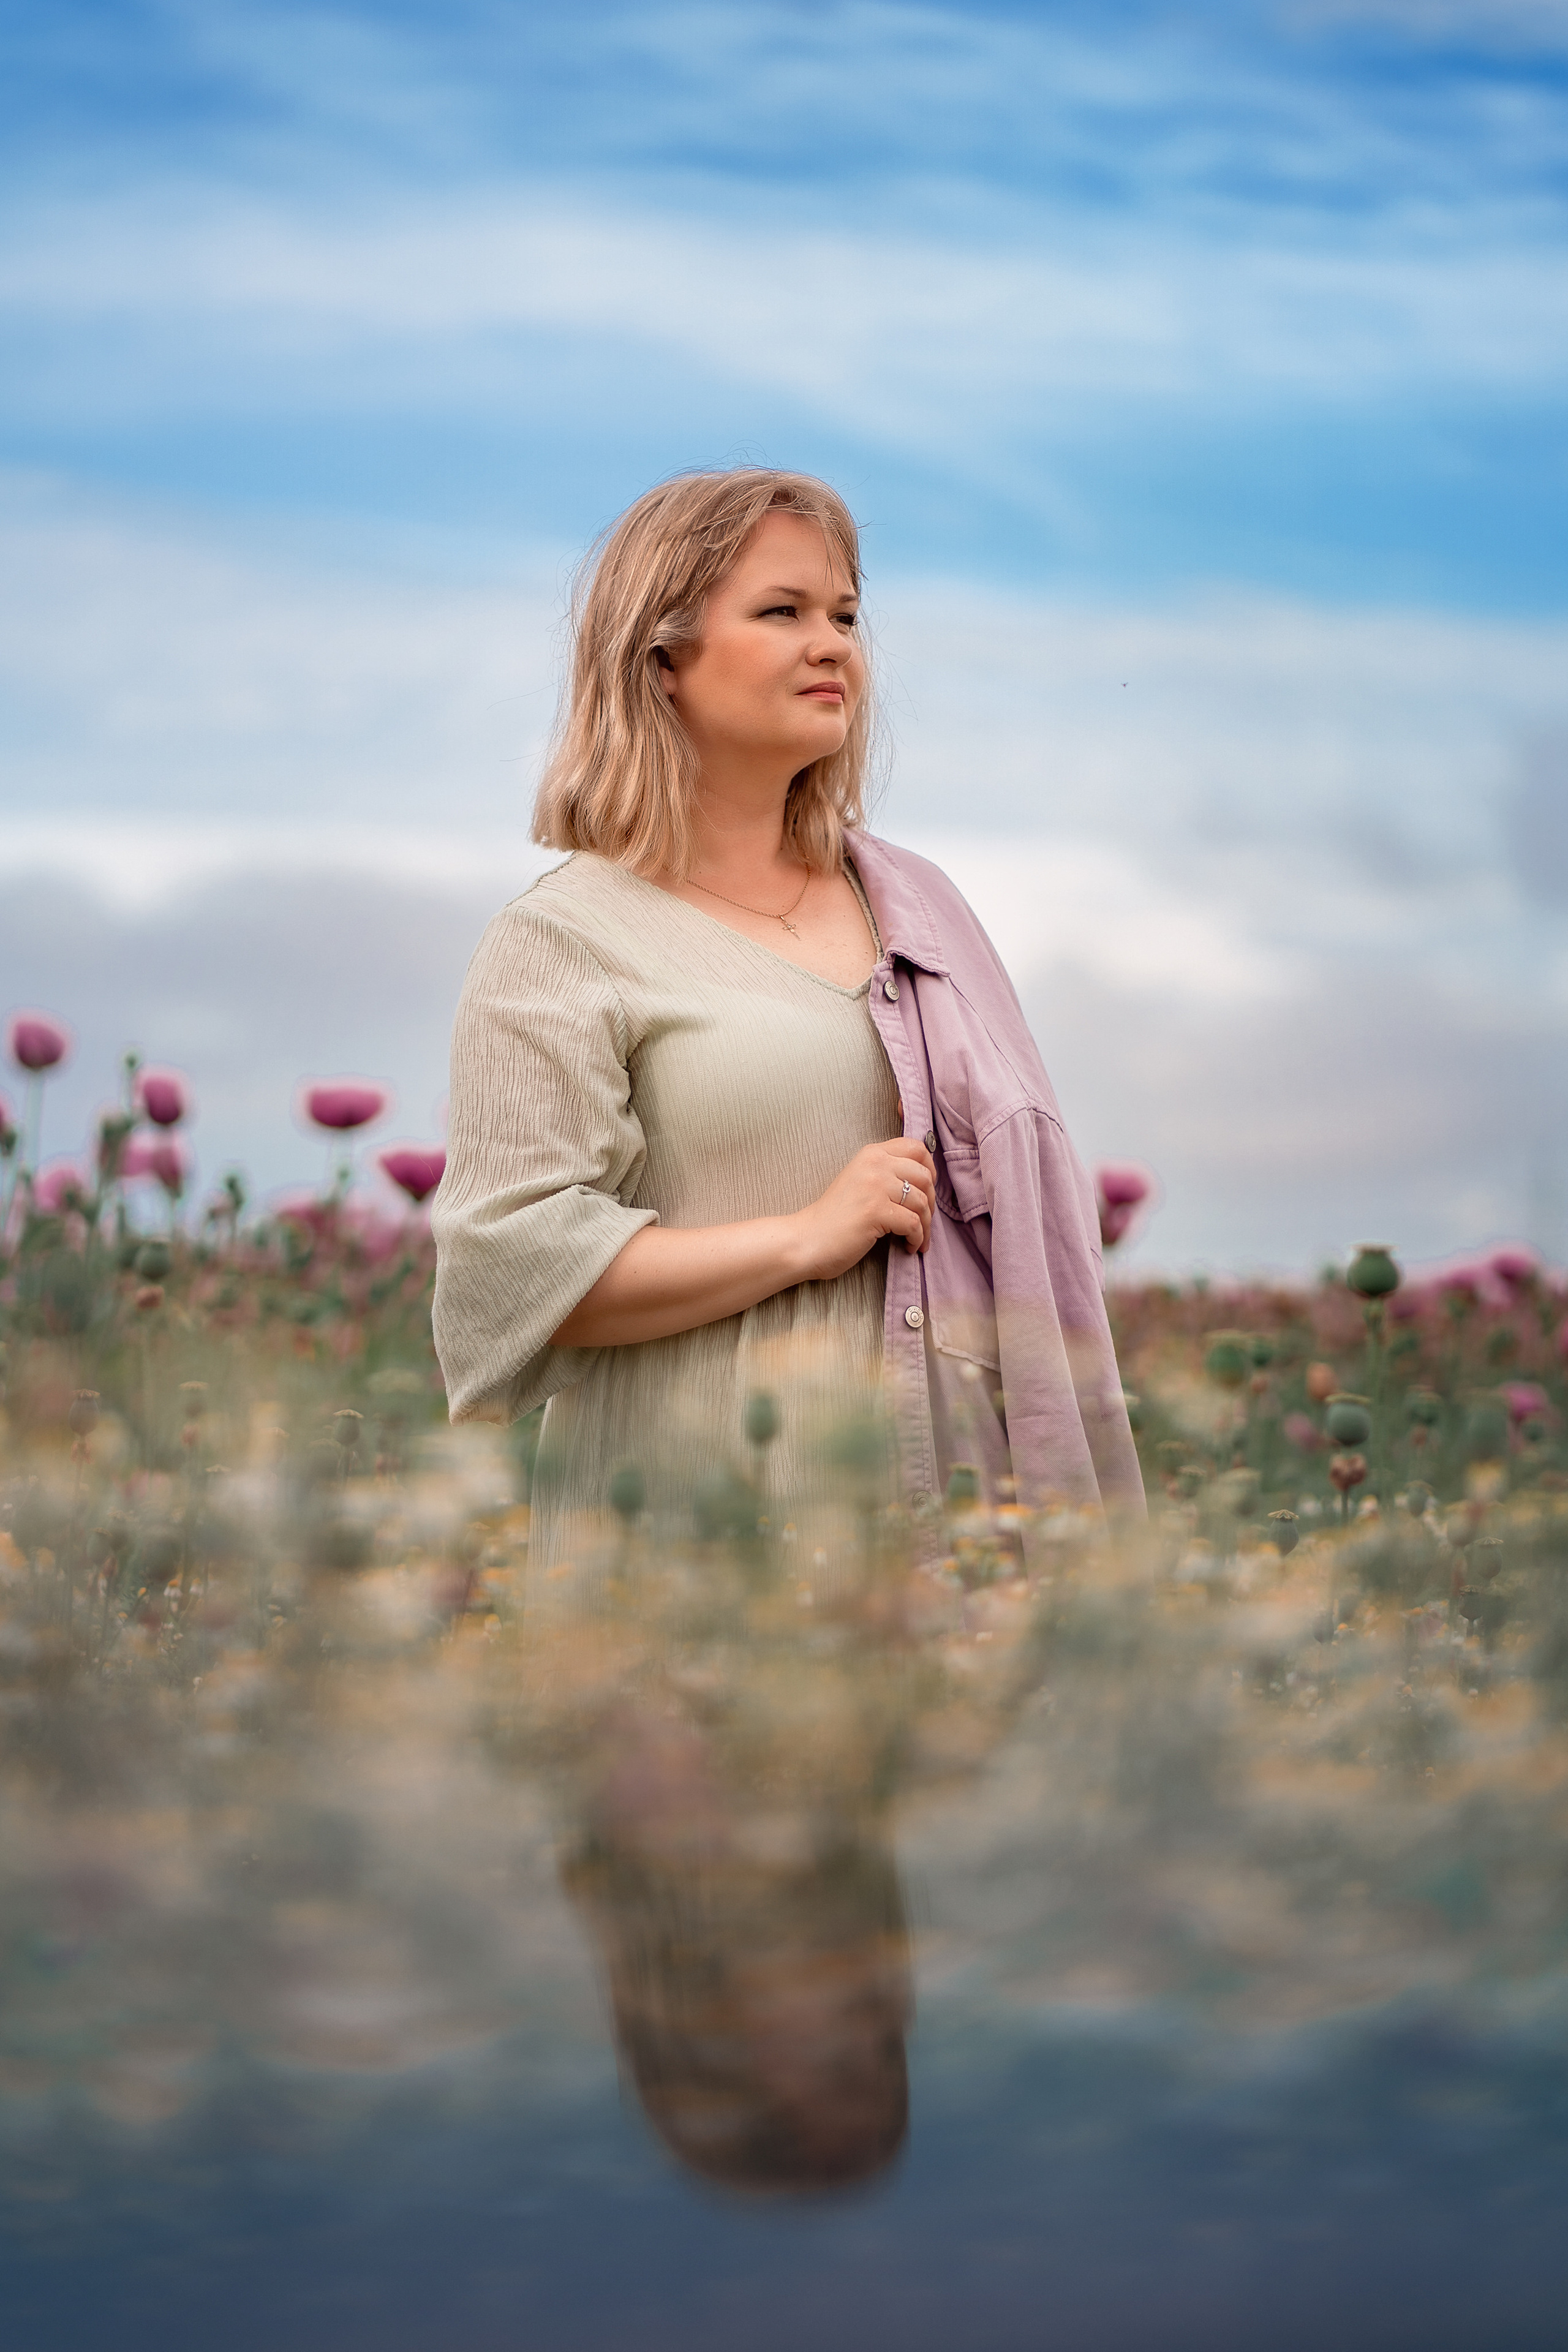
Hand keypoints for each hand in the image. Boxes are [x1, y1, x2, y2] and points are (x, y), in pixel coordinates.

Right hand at [790, 1137, 935, 1281]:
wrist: (807, 1238)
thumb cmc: (835, 1217)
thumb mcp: (860, 1181)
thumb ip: (885, 1173)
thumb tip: (925, 1181)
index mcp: (871, 1154)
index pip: (916, 1147)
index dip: (930, 1169)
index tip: (927, 1189)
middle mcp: (875, 1164)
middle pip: (925, 1175)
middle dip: (931, 1202)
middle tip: (925, 1220)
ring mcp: (875, 1187)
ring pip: (922, 1202)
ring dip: (926, 1226)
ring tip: (918, 1239)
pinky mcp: (876, 1212)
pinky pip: (914, 1224)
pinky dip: (917, 1239)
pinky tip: (909, 1246)